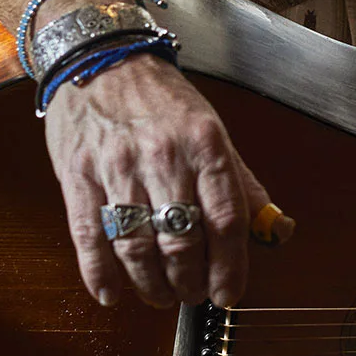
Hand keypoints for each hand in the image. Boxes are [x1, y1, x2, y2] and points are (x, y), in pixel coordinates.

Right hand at [44, 53, 291, 308]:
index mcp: (205, 143)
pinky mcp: (78, 178)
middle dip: (191, 282)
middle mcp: (163, 156)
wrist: (102, 60)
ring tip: (162, 296)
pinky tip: (113, 294)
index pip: (226, 218)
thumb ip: (241, 183)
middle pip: (181, 241)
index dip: (230, 266)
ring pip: (137, 248)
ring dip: (152, 286)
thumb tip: (277, 229)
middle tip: (193, 295)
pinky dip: (101, 276)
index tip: (229, 293)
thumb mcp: (213, 130)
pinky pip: (89, 239)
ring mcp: (117, 168)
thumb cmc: (163, 100)